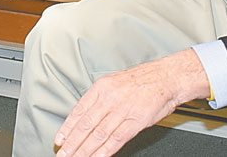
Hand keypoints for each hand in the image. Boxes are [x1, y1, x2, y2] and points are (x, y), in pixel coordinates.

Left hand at [54, 49, 209, 156]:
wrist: (166, 77)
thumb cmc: (142, 80)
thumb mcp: (114, 82)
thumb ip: (100, 98)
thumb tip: (85, 115)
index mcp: (101, 87)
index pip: (79, 110)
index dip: (68, 127)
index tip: (60, 140)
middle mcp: (109, 98)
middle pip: (86, 125)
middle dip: (72, 142)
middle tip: (63, 154)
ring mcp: (122, 110)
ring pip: (98, 134)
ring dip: (85, 150)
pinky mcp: (135, 122)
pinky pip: (116, 139)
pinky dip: (105, 151)